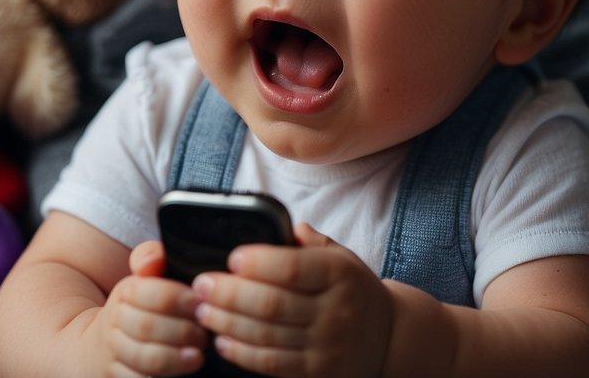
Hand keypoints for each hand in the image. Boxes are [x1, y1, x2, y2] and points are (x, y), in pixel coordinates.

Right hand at [92, 241, 208, 376]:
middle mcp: (115, 322)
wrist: (100, 346)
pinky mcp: (118, 377)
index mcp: (125, 292)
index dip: (179, 299)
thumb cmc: (136, 308)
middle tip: (203, 333)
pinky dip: (164, 376)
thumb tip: (150, 260)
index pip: (152, 293)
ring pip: (146, 357)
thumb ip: (152, 258)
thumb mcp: (142, 279)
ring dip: (177, 356)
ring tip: (197, 354)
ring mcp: (115, 351)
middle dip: (182, 330)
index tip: (200, 303)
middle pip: (148, 326)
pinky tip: (181, 368)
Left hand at [192, 223, 393, 377]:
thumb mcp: (341, 256)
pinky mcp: (316, 372)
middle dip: (228, 294)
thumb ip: (308, 241)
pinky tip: (222, 339)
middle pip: (271, 305)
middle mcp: (336, 310)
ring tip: (201, 310)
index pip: (292, 268)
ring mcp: (326, 345)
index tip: (230, 258)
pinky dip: (242, 352)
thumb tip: (277, 225)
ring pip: (266, 335)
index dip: (257, 264)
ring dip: (226, 322)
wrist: (387, 337)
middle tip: (200, 285)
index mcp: (340, 273)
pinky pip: (272, 363)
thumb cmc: (351, 289)